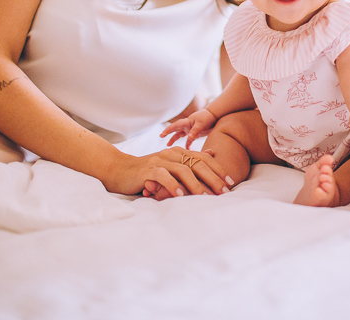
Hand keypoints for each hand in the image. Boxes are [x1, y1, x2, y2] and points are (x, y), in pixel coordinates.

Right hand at [104, 147, 232, 198]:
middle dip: (212, 178)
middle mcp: (171, 154)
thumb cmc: (148, 171)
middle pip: (197, 164)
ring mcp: (160, 160)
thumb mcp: (171, 164)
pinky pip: (163, 176)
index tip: (230, 182)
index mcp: (179, 152)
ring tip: (206, 197)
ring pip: (182, 170)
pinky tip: (180, 195)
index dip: (218, 169)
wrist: (119, 170)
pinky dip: (173, 185)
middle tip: (223, 192)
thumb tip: (212, 153)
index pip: (204, 159)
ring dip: (195, 184)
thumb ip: (190, 159)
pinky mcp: (148, 170)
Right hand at [160, 109, 217, 148]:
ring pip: (180, 135)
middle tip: (161, 136)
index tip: (162, 135)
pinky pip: (189, 139)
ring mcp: (190, 129)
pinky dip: (187, 144)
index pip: (175, 126)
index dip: (168, 130)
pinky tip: (187, 149)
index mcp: (186, 122)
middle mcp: (187, 125)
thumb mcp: (201, 125)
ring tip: (168, 145)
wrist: (215, 116)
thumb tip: (189, 138)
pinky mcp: (195, 133)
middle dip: (168, 133)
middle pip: (175, 130)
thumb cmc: (207, 118)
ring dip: (175, 139)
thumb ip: (195, 132)